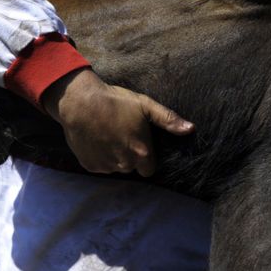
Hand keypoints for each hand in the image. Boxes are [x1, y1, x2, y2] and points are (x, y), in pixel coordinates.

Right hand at [41, 68, 194, 176]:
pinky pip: (99, 165)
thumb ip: (168, 120)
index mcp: (141, 153)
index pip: (149, 169)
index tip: (138, 142)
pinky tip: (95, 139)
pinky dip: (98, 156)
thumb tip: (191, 129)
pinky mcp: (89, 166)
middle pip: (131, 167)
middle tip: (121, 134)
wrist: (80, 102)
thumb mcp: (145, 105)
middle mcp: (124, 164)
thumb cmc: (115, 101)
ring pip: (114, 166)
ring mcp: (106, 166)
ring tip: (106, 134)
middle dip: (129, 155)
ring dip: (113, 156)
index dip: (145, 156)